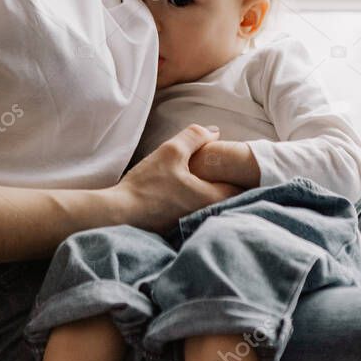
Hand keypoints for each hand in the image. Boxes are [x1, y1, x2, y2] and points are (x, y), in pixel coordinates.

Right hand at [113, 124, 246, 234]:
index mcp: (211, 198)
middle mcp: (207, 215)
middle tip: (224, 166)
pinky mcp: (179, 228)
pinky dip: (197, 200)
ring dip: (212, 191)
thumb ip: (195, 136)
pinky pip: (197, 211)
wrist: (118, 214)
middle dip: (228, 181)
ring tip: (205, 175)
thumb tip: (215, 132)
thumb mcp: (171, 151)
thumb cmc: (146, 184)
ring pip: (212, 204)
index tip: (236, 161)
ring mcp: (193, 224)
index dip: (240, 171)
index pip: (241, 186)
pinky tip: (185, 190)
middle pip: (228, 197)